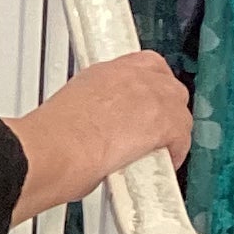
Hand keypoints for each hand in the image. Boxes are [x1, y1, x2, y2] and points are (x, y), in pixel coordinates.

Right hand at [7, 52, 191, 225]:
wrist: (55, 151)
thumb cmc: (51, 140)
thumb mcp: (70, 111)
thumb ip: (93, 115)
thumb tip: (94, 135)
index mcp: (106, 72)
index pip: (142, 67)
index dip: (145, 91)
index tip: (139, 106)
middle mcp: (132, 77)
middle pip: (166, 87)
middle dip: (162, 109)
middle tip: (148, 134)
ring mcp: (153, 97)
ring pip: (178, 111)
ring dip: (170, 131)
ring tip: (153, 153)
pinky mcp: (167, 123)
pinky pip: (182, 137)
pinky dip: (174, 153)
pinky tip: (161, 166)